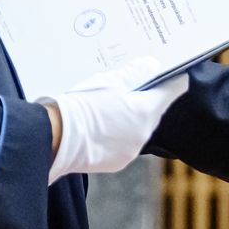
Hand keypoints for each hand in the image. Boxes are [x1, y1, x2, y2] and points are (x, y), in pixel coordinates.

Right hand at [41, 58, 188, 179]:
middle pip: (154, 110)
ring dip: (131, 117)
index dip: (173, 79)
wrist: (54, 138)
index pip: (173, 90)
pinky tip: (102, 124)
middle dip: (145, 98)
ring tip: (110, 105)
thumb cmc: (81, 106)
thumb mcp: (108, 82)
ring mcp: (131, 150)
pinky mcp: (117, 163)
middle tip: (130, 86)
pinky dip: (119, 133)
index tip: (173, 72)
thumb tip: (151, 66)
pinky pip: (125, 143)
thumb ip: (134, 73)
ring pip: (139, 127)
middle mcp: (144, 133)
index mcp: (146, 111)